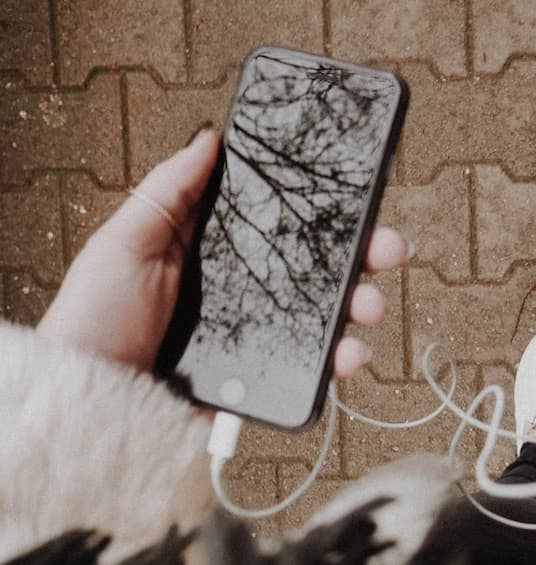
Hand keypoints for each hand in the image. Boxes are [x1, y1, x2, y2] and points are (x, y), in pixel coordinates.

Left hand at [37, 126, 408, 377]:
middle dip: (362, 257)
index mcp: (217, 254)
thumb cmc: (96, 320)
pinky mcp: (265, 381)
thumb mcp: (125, 241)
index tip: (358, 199)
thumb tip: (210, 138)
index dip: (323, 213)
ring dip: (360, 307)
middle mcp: (246, 293)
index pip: (281, 225)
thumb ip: (171, 191)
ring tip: (369, 307)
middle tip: (387, 248)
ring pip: (326, 318)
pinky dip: (341, 361)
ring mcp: (259, 337)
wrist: (92, 400)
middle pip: (317, 269)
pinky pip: (313, 369)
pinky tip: (349, 354)